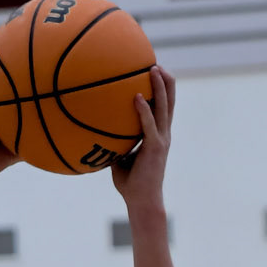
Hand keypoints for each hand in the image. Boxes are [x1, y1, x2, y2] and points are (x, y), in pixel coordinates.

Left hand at [111, 66, 174, 206]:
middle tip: (156, 63)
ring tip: (154, 69)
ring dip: (160, 87)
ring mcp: (161, 140)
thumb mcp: (120, 159)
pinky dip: (144, 110)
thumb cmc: (130, 185)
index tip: (154, 71)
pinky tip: (137, 97)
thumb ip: (115, 144)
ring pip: (165, 108)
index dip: (162, 89)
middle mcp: (163, 135)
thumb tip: (97, 131)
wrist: (142, 203)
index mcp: (158, 136)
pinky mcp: (155, 148)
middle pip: (169, 102)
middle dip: (166, 81)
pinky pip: (149, 125)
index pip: (163, 108)